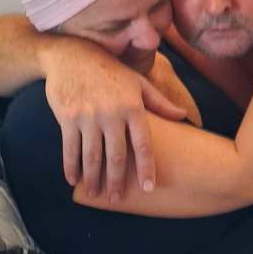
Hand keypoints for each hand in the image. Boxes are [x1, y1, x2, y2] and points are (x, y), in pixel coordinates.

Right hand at [45, 41, 187, 200]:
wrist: (70, 53)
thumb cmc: (109, 70)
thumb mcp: (138, 82)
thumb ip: (161, 103)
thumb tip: (185, 116)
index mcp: (133, 107)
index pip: (143, 145)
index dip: (147, 168)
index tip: (149, 188)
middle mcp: (111, 114)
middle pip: (117, 156)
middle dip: (118, 182)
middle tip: (117, 200)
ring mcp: (88, 116)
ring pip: (92, 156)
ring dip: (94, 179)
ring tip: (97, 194)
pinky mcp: (67, 117)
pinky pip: (70, 147)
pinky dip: (71, 166)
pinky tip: (73, 180)